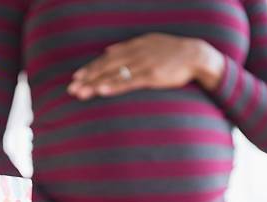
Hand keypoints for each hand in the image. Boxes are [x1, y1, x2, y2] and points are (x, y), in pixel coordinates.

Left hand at [67, 33, 224, 99]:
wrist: (196, 55)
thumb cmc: (171, 52)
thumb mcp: (148, 43)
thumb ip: (127, 47)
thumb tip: (108, 51)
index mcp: (132, 46)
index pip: (106, 60)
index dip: (90, 68)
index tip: (76, 77)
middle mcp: (134, 54)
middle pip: (105, 68)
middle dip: (87, 79)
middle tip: (71, 89)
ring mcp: (142, 65)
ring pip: (113, 75)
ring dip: (95, 85)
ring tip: (80, 93)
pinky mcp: (151, 76)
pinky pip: (129, 82)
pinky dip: (114, 86)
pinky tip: (101, 91)